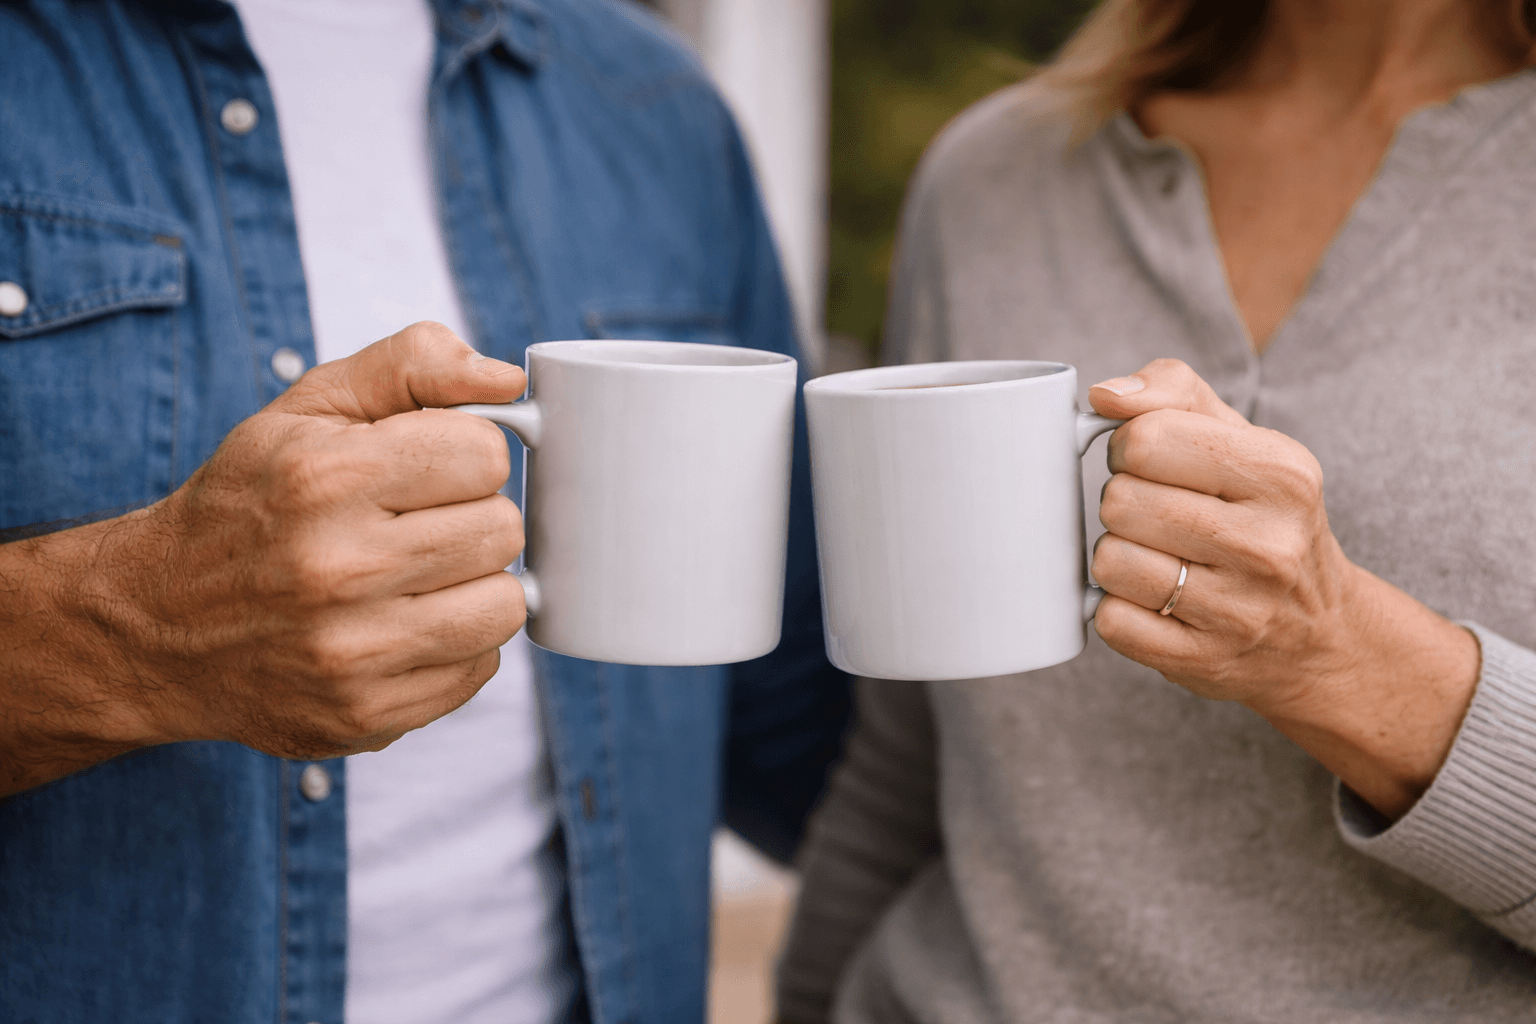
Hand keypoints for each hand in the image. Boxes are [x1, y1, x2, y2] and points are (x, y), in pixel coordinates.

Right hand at [1, 322, 528, 791]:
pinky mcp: (365, 714)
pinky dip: (456, 645)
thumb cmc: (250, 504)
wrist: (157, 625)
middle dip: (473, 517)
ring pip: (505, 604)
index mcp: (324, 478)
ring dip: (476, 585)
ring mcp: (351, 653)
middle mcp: (336, 569)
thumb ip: (412, 365)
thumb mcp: (309, 407)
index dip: (466, 455)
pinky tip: (403, 625)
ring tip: (421, 576)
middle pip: (502, 529)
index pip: (484, 454)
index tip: (430, 468)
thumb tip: (505, 376)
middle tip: (420, 525)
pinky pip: (480, 669)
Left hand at [1086, 359, 1479, 817]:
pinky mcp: (1201, 661)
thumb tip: (1103, 394)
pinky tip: (1152, 600)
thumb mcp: (1240, 437)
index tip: (1149, 463)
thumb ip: (1171, 391)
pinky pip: (1111, 621)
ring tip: (1156, 557)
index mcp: (1282, 473)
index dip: (1128, 447)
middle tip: (1155, 515)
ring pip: (1110, 562)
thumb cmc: (1261, 516)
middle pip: (1120, 501)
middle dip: (1122, 502)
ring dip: (1116, 556)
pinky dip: (1117, 607)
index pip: (1146, 439)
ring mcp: (1239, 611)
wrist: (1319, 632)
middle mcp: (1269, 545)